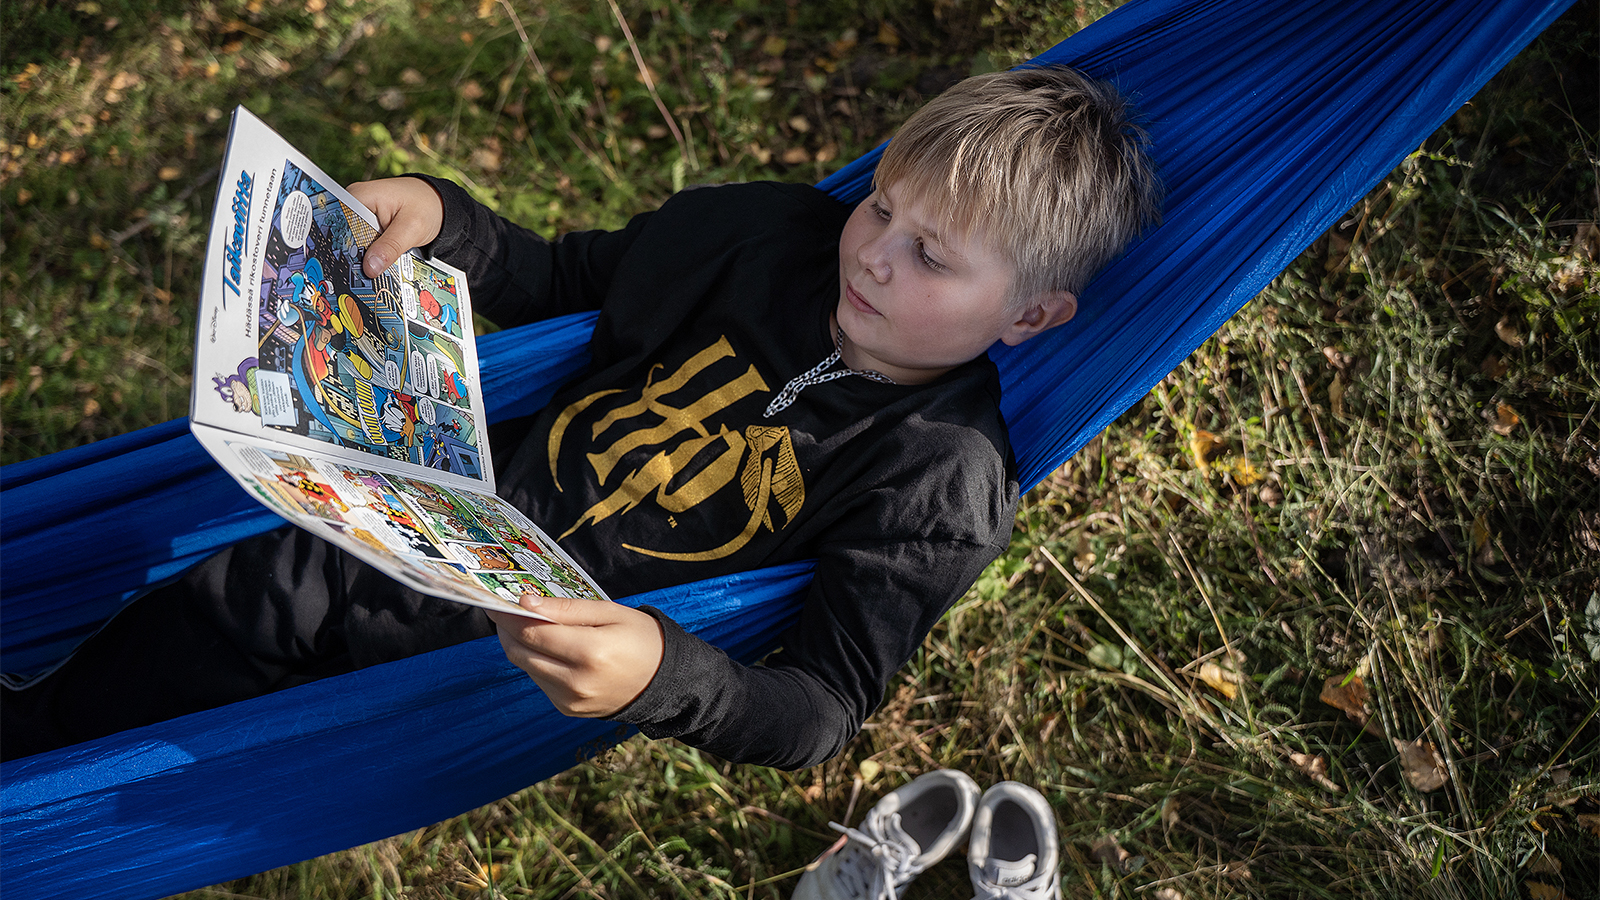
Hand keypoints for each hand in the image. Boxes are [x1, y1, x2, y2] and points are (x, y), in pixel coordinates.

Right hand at [348, 177, 444, 277]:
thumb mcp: (412, 228)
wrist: (437, 205)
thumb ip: (391, 247)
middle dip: (352, 257)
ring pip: (354, 245)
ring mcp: (360, 218)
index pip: (339, 223)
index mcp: (359, 196)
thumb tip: (370, 268)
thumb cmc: (426, 206)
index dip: (340, 245)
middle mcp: (354, 206)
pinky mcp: (368, 229)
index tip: (343, 267)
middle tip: (357, 279)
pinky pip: (364, 247)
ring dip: (362, 261)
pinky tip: (375, 272)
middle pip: (345, 236)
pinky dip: (371, 258)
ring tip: (366, 279)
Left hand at [486, 595, 664, 717]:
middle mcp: (576, 682)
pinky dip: (536, 662)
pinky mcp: (568, 709)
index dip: (508, 616)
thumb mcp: (609, 613)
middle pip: (520, 653)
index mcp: (590, 652)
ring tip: (526, 626)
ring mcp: (570, 700)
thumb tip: (526, 604)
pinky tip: (548, 649)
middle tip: (503, 611)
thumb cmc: (640, 639)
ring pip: (526, 668)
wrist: (664, 681)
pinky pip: (540, 680)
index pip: (532, 633)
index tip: (495, 602)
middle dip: (506, 630)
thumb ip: (566, 609)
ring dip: (519, 646)